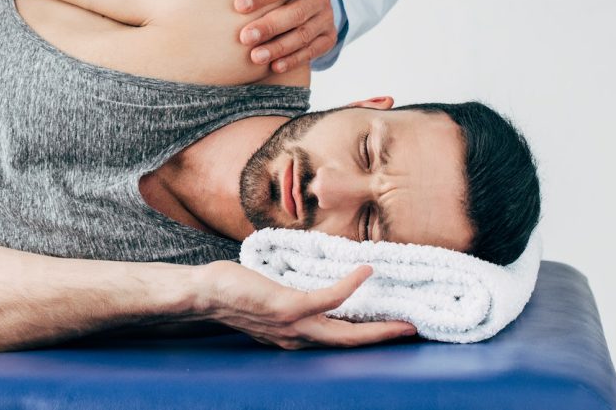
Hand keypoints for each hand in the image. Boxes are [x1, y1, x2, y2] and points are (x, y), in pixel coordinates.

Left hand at [199, 261, 415, 349]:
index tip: (390, 330)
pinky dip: (351, 286)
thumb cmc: (232, 293)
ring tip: (405, 321)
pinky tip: (365, 271)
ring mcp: (294, 326)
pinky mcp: (289, 308)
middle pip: (349, 345)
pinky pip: (329, 299)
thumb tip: (305, 289)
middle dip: (382, 340)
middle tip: (412, 332)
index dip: (365, 338)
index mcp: (294, 337)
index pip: (336, 341)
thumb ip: (289, 303)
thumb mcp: (267, 305)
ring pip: (346, 333)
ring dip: (379, 328)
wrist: (203, 294)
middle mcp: (297, 339)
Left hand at [234, 0, 337, 72]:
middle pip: (295, 13)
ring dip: (279, 47)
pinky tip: (275, 67)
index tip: (238, 4)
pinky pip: (312, 51)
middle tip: (243, 37)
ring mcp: (325, 18)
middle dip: (269, 26)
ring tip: (254, 56)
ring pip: (303, 35)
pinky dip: (294, 60)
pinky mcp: (327, 38)